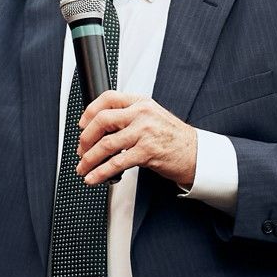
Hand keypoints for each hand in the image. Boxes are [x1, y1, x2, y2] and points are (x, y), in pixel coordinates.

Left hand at [75, 91, 197, 187]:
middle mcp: (142, 114)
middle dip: (85, 138)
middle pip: (102, 120)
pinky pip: (116, 163)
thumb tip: (100, 128)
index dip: (89, 111)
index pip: (108, 98)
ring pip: (106, 144)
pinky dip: (100, 172)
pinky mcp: (146, 152)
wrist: (195, 153)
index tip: (82, 125)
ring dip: (89, 159)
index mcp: (141, 103)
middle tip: (81, 150)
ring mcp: (144, 133)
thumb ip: (129, 117)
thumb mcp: (152, 117)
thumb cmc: (172, 137)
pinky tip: (93, 177)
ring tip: (83, 168)